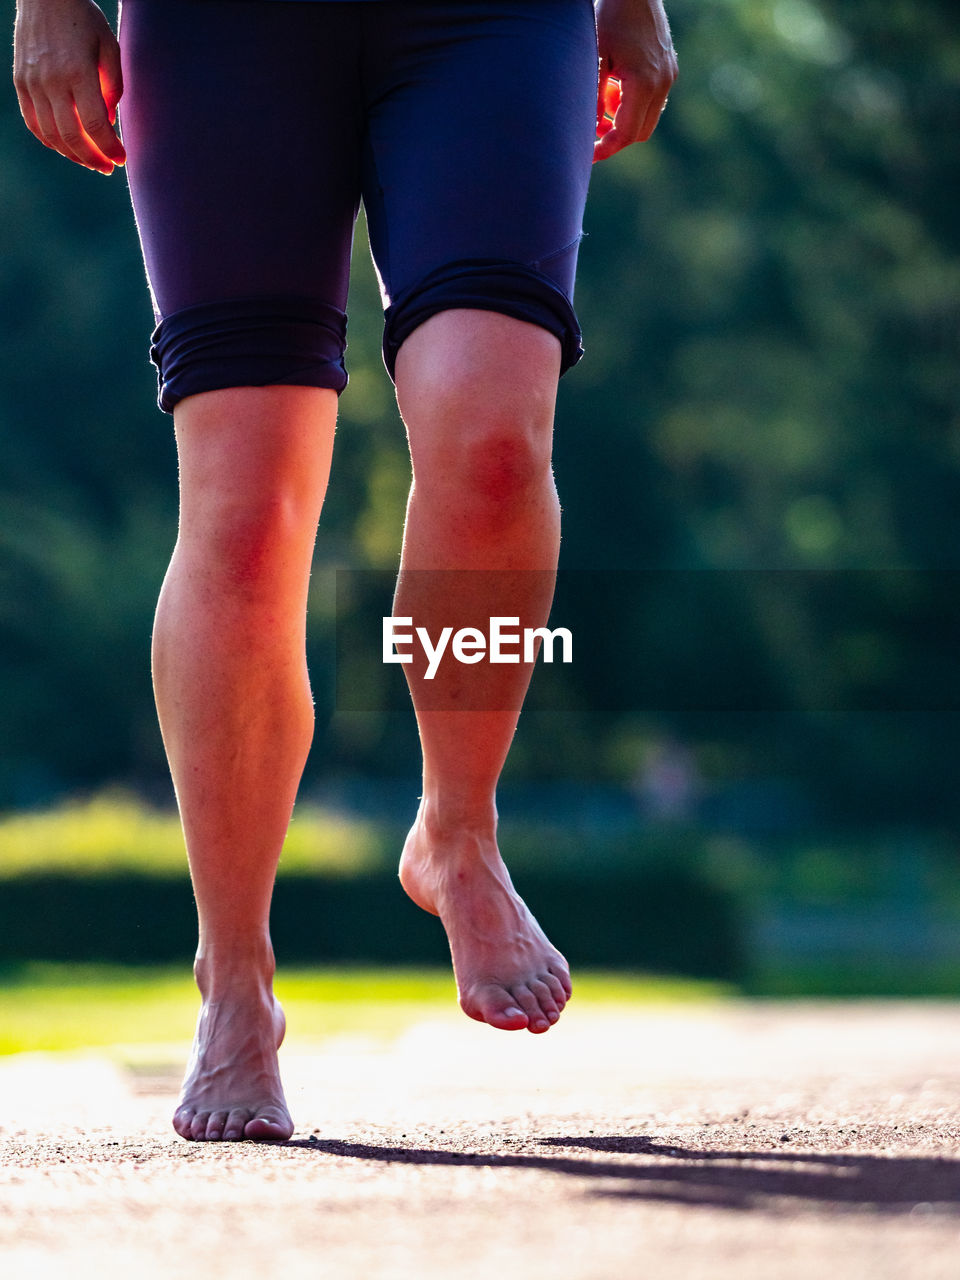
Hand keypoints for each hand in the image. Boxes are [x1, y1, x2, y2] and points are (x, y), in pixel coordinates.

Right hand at [13, 0, 124, 174]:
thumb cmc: (84, 20)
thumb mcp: (109, 47)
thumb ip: (113, 87)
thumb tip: (108, 123)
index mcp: (78, 71)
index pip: (96, 125)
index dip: (110, 148)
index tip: (122, 159)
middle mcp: (52, 80)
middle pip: (72, 137)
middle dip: (94, 159)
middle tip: (108, 167)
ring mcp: (32, 83)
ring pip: (52, 135)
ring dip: (73, 155)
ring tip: (91, 161)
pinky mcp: (21, 83)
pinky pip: (34, 123)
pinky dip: (51, 141)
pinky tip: (66, 148)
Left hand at [594, 0, 677, 162]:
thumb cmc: (609, 18)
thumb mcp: (594, 57)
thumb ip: (593, 97)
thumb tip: (590, 132)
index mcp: (644, 83)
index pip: (627, 133)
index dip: (606, 148)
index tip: (588, 155)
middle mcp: (662, 83)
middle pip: (640, 133)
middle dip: (615, 137)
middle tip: (592, 132)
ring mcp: (669, 76)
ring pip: (647, 119)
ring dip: (624, 119)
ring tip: (603, 98)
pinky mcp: (669, 69)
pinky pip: (652, 101)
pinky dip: (633, 104)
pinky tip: (616, 86)